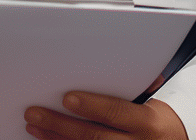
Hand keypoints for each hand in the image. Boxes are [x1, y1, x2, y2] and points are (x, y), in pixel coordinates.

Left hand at [25, 93, 187, 139]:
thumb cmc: (161, 122)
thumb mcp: (157, 103)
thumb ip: (144, 86)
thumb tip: (140, 63)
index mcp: (147, 124)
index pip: (116, 113)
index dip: (92, 106)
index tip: (68, 98)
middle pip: (93, 136)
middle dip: (61, 124)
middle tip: (36, 112)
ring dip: (54, 138)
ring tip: (34, 124)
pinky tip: (47, 138)